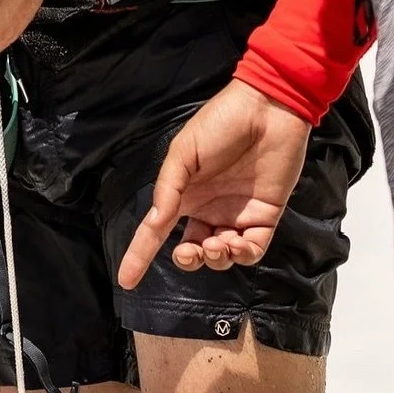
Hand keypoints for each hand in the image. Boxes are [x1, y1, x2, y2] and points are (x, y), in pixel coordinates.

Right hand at [117, 80, 311, 289]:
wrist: (267, 111)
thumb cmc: (220, 123)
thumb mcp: (183, 151)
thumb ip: (168, 188)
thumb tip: (156, 222)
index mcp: (183, 191)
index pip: (157, 229)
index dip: (140, 255)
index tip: (126, 281)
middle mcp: (208, 207)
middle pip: (191, 249)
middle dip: (188, 260)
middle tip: (190, 252)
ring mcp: (236, 214)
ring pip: (221, 256)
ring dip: (216, 257)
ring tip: (217, 243)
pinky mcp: (265, 217)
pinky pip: (252, 250)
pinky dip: (243, 255)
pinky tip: (237, 243)